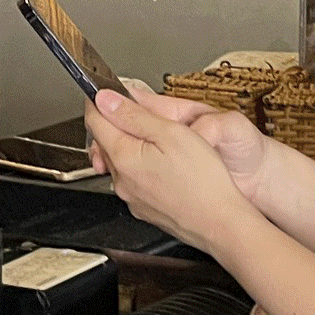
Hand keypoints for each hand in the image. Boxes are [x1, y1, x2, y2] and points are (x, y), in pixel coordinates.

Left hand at [84, 88, 261, 255]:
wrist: (219, 223)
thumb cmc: (203, 181)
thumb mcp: (172, 133)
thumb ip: (134, 114)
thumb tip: (105, 99)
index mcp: (123, 156)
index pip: (95, 120)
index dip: (100, 100)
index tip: (106, 91)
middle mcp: (121, 180)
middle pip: (105, 141)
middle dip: (116, 122)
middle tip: (138, 110)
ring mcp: (131, 197)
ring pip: (120, 161)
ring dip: (129, 145)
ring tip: (158, 139)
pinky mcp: (143, 208)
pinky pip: (133, 181)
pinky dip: (141, 167)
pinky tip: (164, 165)